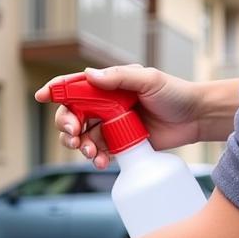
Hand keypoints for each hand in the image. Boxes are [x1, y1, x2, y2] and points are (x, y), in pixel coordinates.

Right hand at [35, 64, 204, 168]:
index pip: (75, 87)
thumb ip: (119, 78)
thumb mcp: (149, 80)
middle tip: (73, 134)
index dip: (56, 91)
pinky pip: (98, 154)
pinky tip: (100, 162)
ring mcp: (110, 127)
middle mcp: (104, 107)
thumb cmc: (175, 93)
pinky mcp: (119, 145)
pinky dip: (95, 159)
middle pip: (71, 116)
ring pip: (81, 138)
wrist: (196, 118)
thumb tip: (89, 76)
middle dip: (65, 126)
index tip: (42, 96)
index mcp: (107, 87)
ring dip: (78, 146)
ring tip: (89, 153)